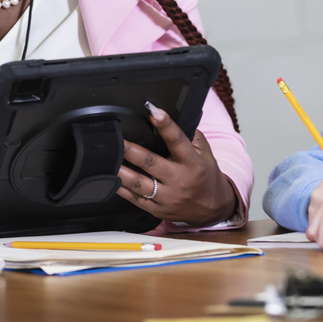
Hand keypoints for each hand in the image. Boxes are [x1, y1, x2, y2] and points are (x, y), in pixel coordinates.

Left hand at [116, 103, 237, 226]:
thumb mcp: (206, 154)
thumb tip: (171, 119)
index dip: (166, 125)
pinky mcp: (158, 210)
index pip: (178, 141)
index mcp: (192, 162)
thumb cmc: (206, 177)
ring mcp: (168, 197)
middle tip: (118, 140)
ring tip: (109, 161)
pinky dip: (122, 190)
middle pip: (151, 163)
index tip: (154, 112)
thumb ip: (190, 137)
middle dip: (131, 150)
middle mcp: (179, 180)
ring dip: (122, 172)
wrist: (213, 209)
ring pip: (140, 184)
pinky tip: (112, 180)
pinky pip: (136, 200)